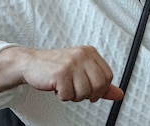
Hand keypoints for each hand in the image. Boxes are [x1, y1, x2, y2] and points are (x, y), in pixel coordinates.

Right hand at [0, 45, 122, 102]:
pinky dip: (62, 96)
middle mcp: (83, 55)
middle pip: (99, 85)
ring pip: (84, 92)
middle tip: (75, 90)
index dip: (100, 89)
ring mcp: (72, 63)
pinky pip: (68, 95)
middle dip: (87, 94)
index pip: (108, 76)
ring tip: (65, 87)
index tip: (90, 91)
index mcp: (90, 53)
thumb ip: (101, 83)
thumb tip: (119, 94)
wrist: (30, 63)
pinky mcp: (60, 73)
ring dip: (73, 96)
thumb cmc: (56, 67)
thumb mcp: (82, 71)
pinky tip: (57, 87)